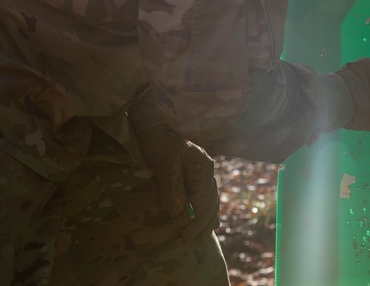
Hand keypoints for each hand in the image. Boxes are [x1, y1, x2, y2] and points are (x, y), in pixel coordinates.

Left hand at [134, 122, 219, 241]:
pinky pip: (207, 198)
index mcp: (204, 168)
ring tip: (201, 238)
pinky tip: (213, 224)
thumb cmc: (159, 147)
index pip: (202, 199)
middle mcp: (208, 172)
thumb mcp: (164, 168)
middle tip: (187, 239)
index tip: (177, 227)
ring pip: (211, 202)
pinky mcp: (198, 177)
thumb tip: (180, 214)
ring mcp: (205, 174)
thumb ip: (173, 191)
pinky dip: (209, 212)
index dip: (192, 216)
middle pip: (210, 203)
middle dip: (200, 223)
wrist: (156, 131)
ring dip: (206, 221)